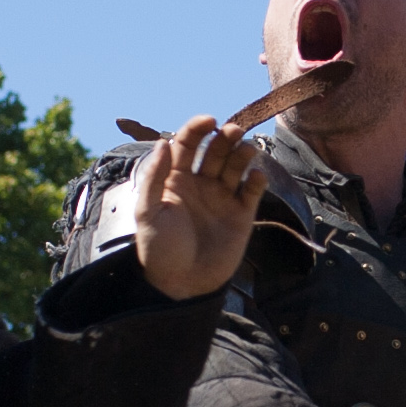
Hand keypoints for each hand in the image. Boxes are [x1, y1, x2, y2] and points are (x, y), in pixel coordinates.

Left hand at [120, 116, 269, 299]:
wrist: (182, 285)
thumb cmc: (159, 250)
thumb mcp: (148, 212)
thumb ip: (155, 176)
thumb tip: (163, 141)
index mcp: (175, 179)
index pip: (188, 144)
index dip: (198, 129)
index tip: (209, 121)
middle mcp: (200, 184)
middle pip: (216, 150)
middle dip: (225, 137)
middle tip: (233, 132)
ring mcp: (222, 198)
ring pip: (236, 165)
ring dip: (243, 154)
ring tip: (247, 151)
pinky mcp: (241, 215)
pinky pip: (252, 190)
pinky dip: (257, 180)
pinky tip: (255, 177)